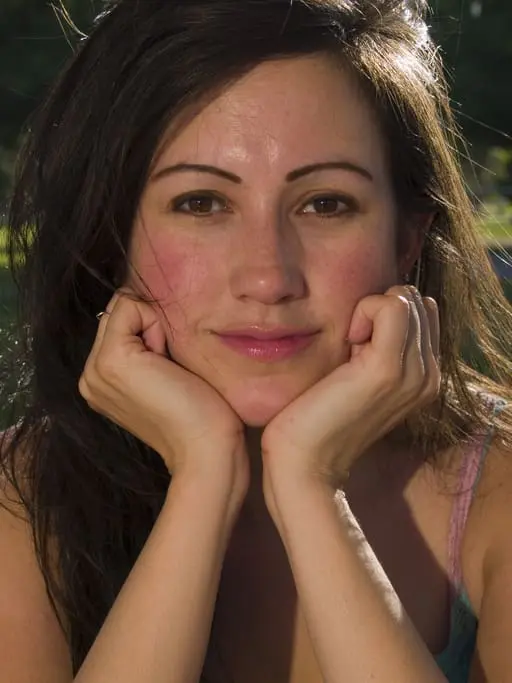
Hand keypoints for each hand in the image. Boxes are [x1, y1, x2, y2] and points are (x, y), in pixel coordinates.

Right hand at [79, 290, 247, 492]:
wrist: (205, 449)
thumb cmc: (199, 416)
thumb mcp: (164, 373)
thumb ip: (146, 347)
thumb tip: (150, 309)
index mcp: (99, 380)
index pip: (118, 322)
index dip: (150, 328)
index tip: (170, 365)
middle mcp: (89, 374)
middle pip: (119, 313)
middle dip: (149, 326)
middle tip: (170, 367)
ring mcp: (95, 369)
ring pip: (124, 308)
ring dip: (154, 326)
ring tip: (168, 367)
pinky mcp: (111, 361)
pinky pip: (130, 306)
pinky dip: (156, 323)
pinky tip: (167, 361)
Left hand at [261, 285, 439, 490]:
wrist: (305, 462)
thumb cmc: (318, 415)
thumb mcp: (357, 374)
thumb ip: (377, 344)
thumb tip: (373, 307)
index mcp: (426, 376)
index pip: (423, 311)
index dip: (385, 314)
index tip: (357, 345)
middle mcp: (430, 375)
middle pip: (418, 301)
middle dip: (380, 310)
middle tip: (351, 347)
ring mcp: (414, 373)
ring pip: (406, 300)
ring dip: (370, 311)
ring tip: (349, 348)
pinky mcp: (388, 369)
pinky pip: (391, 306)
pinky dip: (364, 311)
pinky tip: (347, 342)